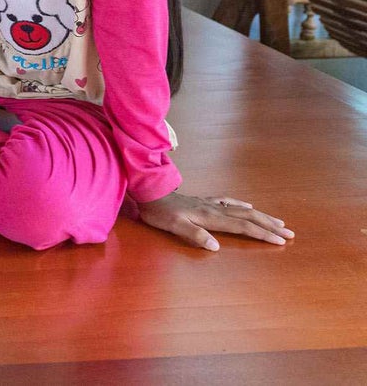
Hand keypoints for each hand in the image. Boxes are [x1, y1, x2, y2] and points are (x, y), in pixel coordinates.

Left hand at [137, 191, 293, 250]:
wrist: (150, 193)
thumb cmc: (160, 213)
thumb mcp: (174, 227)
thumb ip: (195, 235)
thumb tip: (216, 248)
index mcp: (211, 218)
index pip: (243, 227)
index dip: (263, 234)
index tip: (281, 241)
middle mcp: (215, 209)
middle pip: (249, 217)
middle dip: (270, 226)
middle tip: (290, 234)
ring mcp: (211, 204)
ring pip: (243, 210)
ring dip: (262, 216)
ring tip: (279, 222)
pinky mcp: (205, 201)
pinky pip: (229, 202)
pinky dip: (242, 205)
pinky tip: (249, 206)